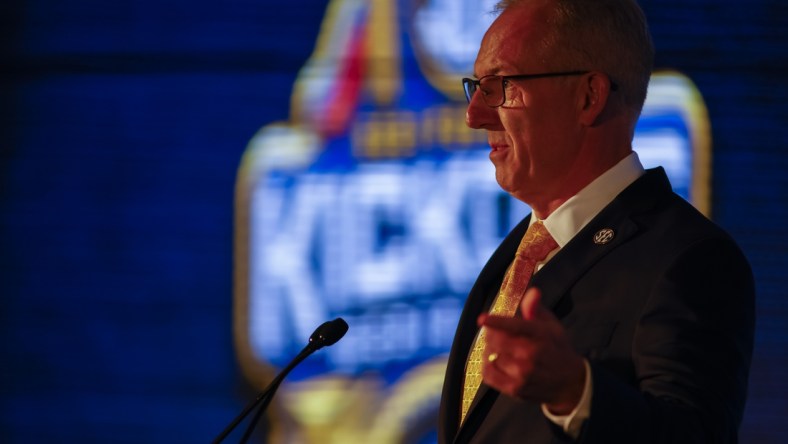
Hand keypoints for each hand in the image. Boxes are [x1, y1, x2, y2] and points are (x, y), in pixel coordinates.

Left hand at [479, 287, 585, 414]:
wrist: (570, 383)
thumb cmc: (558, 349)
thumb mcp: (552, 326)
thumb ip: (536, 309)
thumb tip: (531, 292)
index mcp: (541, 336)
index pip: (515, 326)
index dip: (496, 322)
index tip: (482, 318)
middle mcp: (531, 355)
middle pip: (496, 340)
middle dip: (491, 333)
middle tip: (494, 332)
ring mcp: (522, 374)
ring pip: (490, 356)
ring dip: (489, 349)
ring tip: (497, 347)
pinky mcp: (514, 389)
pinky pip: (488, 374)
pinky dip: (486, 365)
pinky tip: (494, 361)